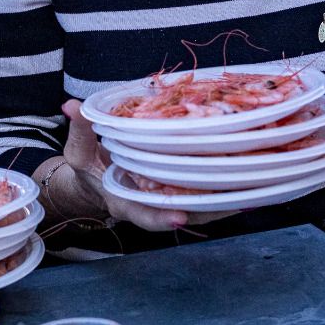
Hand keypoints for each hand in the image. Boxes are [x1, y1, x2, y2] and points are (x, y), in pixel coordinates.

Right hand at [57, 100, 238, 231]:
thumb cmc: (89, 168)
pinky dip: (225, 192)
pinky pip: (204, 199)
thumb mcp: (78, 151)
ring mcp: (165, 203)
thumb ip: (80, 130)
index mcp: (123, 200)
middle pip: (182, 214)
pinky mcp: (178, 195)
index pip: (141, 214)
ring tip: (253, 191)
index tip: (179, 217)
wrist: (97, 182)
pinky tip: (249, 181)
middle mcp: (149, 206)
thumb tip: (70, 106)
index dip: (159, 218)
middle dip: (209, 210)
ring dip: (225, 203)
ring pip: (199, 209)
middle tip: (236, 200)